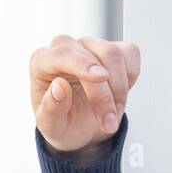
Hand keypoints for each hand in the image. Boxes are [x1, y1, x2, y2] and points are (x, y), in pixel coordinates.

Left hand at [30, 35, 140, 156]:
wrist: (79, 127)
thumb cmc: (61, 123)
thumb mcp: (51, 127)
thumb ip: (51, 109)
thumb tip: (59, 86)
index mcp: (42, 63)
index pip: (62, 54)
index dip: (82, 64)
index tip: (101, 78)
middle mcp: (66, 47)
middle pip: (93, 59)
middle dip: (104, 96)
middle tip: (108, 124)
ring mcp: (90, 45)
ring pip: (113, 55)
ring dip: (119, 91)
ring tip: (113, 117)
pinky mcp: (113, 48)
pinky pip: (130, 55)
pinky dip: (129, 79)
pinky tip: (118, 97)